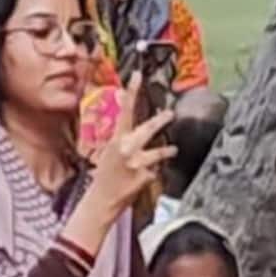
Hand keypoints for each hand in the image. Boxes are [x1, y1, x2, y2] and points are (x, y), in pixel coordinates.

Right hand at [83, 101, 173, 223]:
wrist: (102, 199)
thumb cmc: (106, 174)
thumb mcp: (109, 151)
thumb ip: (122, 136)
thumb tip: (130, 120)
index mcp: (116, 140)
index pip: (125, 111)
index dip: (132, 92)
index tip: (138, 77)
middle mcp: (127, 149)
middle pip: (148, 129)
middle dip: (160, 120)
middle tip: (170, 112)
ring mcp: (138, 163)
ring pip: (158, 152)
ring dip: (167, 151)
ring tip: (173, 149)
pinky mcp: (147, 176)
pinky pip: (157, 169)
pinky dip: (154, 171)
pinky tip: (145, 177)